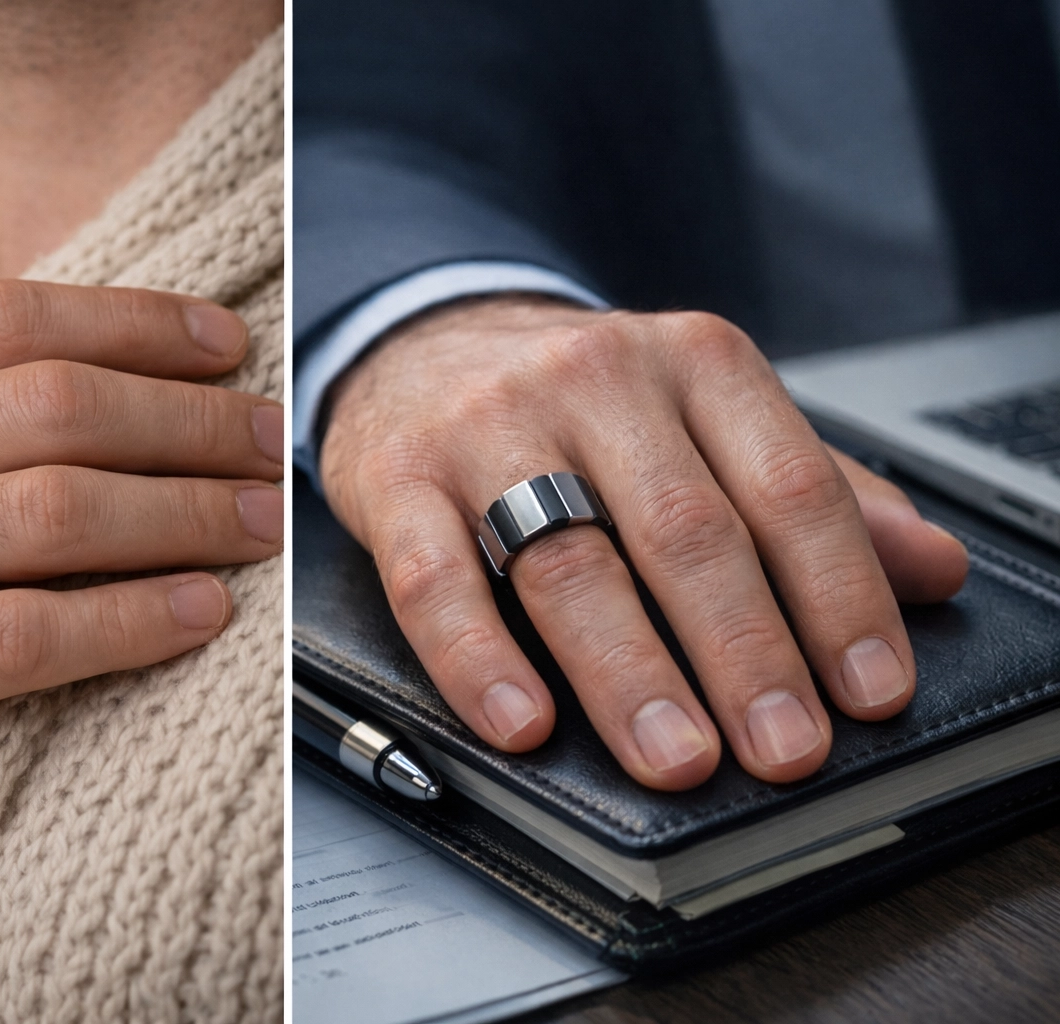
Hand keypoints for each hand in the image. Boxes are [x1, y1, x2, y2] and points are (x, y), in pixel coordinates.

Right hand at [0, 280, 282, 888]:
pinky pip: (22, 636)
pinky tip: (199, 615)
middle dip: (190, 419)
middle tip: (270, 442)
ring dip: (183, 512)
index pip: (9, 316)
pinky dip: (130, 620)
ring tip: (257, 525)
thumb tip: (61, 386)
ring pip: (54, 510)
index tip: (225, 347)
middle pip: (55, 404)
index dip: (138, 324)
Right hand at [321, 296, 965, 790]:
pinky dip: (479, 659)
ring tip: (675, 755)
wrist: (425, 345)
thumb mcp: (706, 417)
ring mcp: (489, 428)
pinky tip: (520, 720)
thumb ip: (811, 488)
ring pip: (568, 560)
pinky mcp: (398, 477)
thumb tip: (932, 569)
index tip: (868, 692)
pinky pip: (435, 579)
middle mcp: (595, 381)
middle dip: (744, 652)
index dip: (837, 596)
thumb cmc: (578, 401)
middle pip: (684, 530)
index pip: (787, 485)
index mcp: (693, 364)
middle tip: (782, 746)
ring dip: (630, 673)